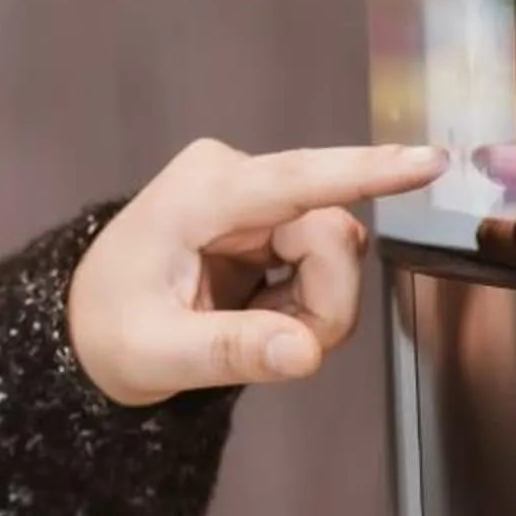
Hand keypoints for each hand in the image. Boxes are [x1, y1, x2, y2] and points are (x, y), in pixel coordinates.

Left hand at [66, 139, 449, 407]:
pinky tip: (259, 314)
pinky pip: (326, 260)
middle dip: (322, 301)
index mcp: (200, 194)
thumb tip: (303, 351)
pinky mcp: (273, 217)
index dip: (365, 171)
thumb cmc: (109, 330)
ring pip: (338, 252)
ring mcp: (257, 195)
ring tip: (251, 329)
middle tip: (275, 346)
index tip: (428, 162)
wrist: (87, 325)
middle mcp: (234, 178)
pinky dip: (304, 302)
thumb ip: (231, 351)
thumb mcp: (156, 354)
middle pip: (332, 236)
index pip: (296, 180)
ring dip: (313, 306)